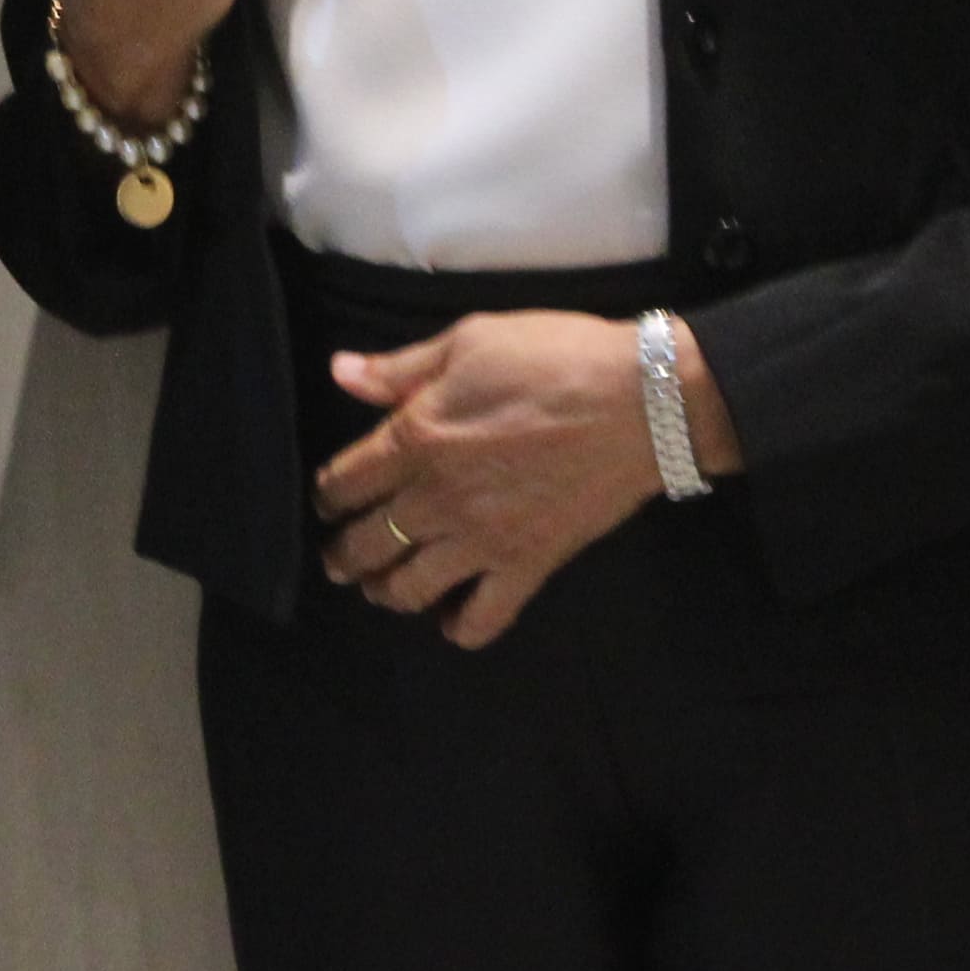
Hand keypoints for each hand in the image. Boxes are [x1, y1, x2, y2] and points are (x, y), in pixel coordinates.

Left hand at [310, 310, 718, 649]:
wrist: (642, 401)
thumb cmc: (557, 358)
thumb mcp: (471, 341)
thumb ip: (401, 368)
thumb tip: (340, 371)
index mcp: (416, 440)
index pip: (343, 483)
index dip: (327, 494)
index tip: (329, 498)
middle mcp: (438, 499)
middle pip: (365, 544)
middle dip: (343, 554)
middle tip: (340, 557)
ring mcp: (482, 540)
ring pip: (408, 588)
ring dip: (385, 593)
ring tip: (381, 589)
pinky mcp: (528, 565)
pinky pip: (481, 619)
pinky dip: (458, 629)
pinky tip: (448, 620)